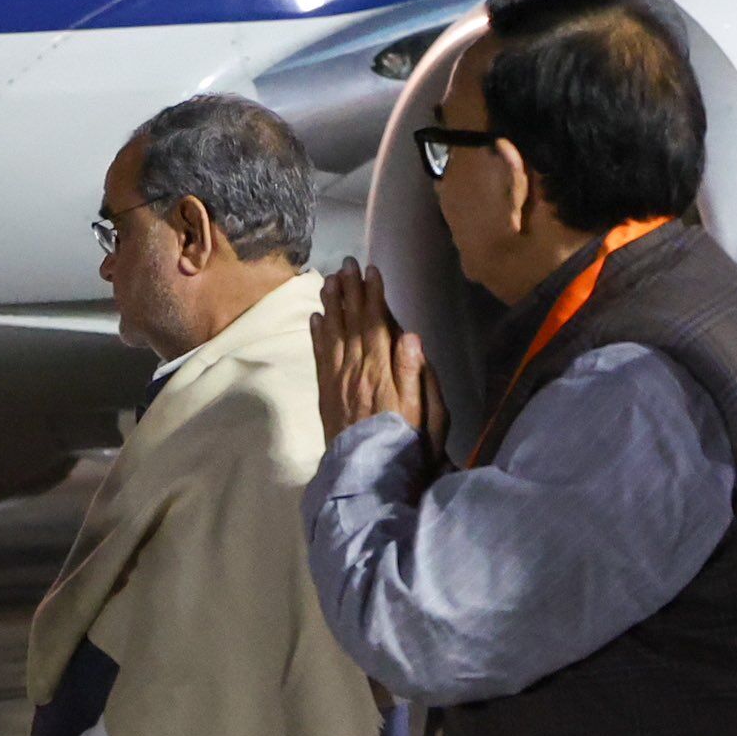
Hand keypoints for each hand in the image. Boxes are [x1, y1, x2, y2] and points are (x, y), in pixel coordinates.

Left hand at [312, 259, 441, 447]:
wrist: (366, 473)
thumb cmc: (403, 442)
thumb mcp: (421, 411)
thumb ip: (414, 373)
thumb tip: (411, 335)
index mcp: (379, 371)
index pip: (374, 324)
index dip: (373, 296)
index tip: (370, 271)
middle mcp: (354, 370)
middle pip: (350, 323)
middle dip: (349, 291)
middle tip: (345, 263)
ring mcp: (336, 381)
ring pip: (331, 334)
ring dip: (330, 305)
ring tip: (328, 281)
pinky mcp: (326, 393)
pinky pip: (319, 357)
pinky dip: (317, 335)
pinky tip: (315, 318)